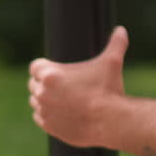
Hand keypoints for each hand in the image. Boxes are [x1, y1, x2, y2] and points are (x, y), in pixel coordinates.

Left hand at [28, 26, 129, 147]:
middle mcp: (42, 92)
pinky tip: (62, 112)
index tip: (55, 70)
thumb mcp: (112, 63)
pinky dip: (48, 114)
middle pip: (34, 83)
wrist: (110, 121)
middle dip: (45, 83)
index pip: (35, 66)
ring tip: (63, 98)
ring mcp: (44, 111)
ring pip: (36, 101)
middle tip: (63, 84)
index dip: (44, 67)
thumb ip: (115, 43)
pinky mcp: (48, 126)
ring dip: (45, 98)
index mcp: (51, 74)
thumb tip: (121, 30)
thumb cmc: (109, 90)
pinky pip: (39, 117)